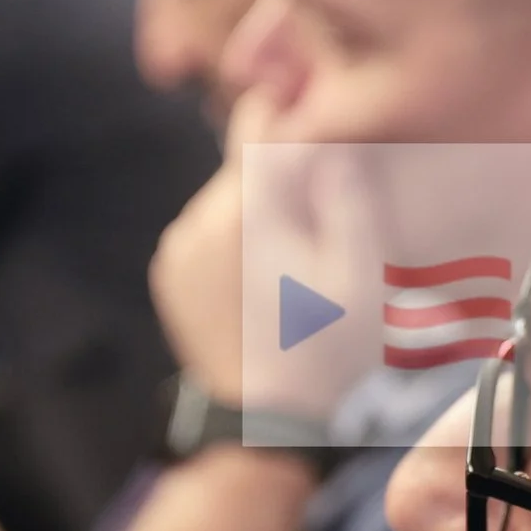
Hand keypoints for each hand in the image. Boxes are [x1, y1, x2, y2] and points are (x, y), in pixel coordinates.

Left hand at [150, 93, 378, 413]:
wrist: (264, 420)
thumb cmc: (327, 347)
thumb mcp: (361, 274)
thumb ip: (346, 196)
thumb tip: (330, 137)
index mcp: (249, 210)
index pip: (257, 118)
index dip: (290, 110)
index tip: (317, 123)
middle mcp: (201, 219)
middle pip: (244, 163)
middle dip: (281, 177)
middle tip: (319, 219)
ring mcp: (178, 247)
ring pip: (225, 199)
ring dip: (256, 212)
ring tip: (291, 261)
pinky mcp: (170, 273)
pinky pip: (206, 233)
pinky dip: (233, 242)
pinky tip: (262, 280)